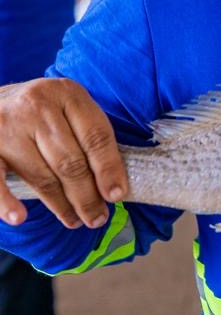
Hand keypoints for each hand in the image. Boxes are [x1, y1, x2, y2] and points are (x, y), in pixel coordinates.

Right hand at [0, 78, 126, 229]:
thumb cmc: (39, 111)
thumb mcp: (67, 108)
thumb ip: (88, 136)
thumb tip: (112, 186)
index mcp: (67, 94)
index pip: (96, 137)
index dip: (109, 169)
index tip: (116, 196)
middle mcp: (37, 105)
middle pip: (71, 162)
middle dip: (87, 197)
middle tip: (97, 218)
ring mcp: (8, 124)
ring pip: (42, 176)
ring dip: (61, 206)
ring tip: (75, 221)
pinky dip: (6, 202)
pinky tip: (19, 218)